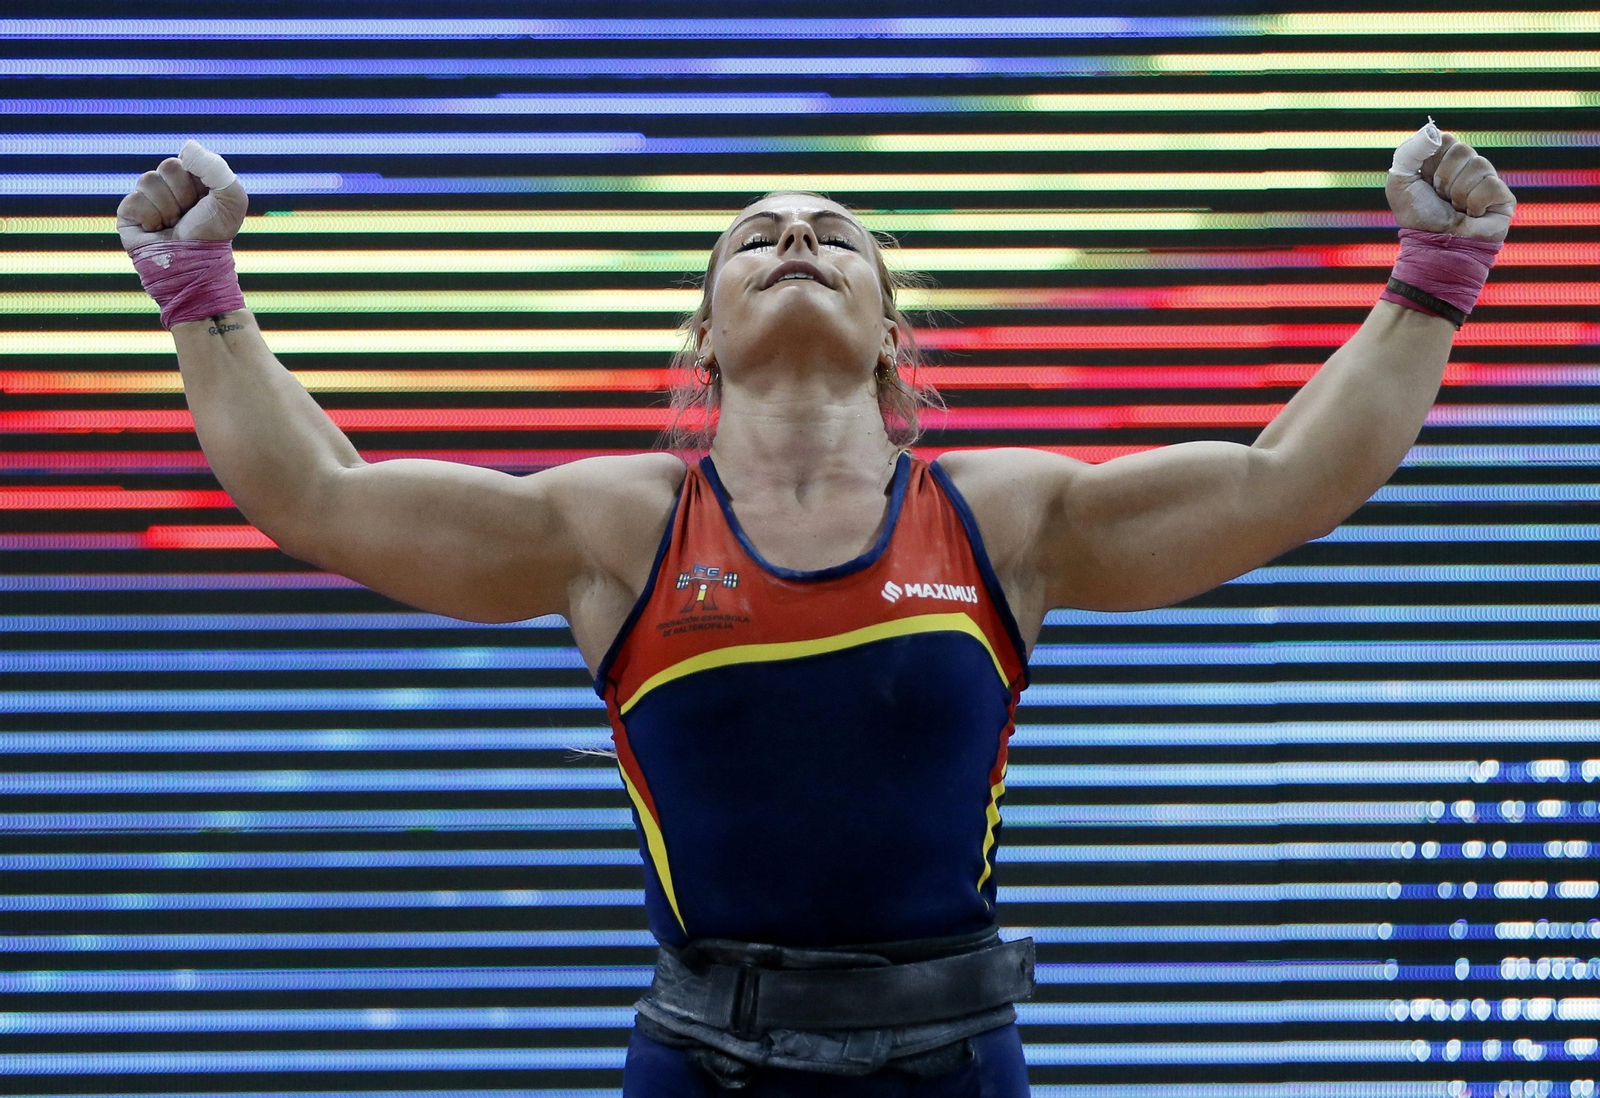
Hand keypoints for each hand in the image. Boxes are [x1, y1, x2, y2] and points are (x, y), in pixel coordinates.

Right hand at [116, 140, 248, 251]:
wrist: (193, 266)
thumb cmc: (214, 235)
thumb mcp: (231, 199)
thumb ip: (215, 168)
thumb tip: (186, 147)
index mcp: (192, 181)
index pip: (186, 159)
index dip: (198, 180)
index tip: (206, 201)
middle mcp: (169, 188)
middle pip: (167, 166)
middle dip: (183, 193)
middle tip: (189, 215)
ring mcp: (148, 199)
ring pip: (148, 180)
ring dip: (168, 207)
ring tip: (173, 225)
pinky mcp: (129, 214)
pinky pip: (134, 200)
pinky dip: (150, 217)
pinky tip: (156, 231)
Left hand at [1385, 121, 1515, 242]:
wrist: (1434, 246)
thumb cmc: (1417, 217)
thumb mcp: (1400, 183)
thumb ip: (1409, 153)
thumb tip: (1432, 131)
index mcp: (1446, 161)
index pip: (1446, 139)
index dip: (1433, 159)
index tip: (1425, 179)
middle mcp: (1469, 167)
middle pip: (1463, 150)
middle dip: (1444, 178)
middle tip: (1441, 196)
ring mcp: (1488, 181)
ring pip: (1479, 165)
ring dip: (1458, 193)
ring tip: (1456, 208)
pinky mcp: (1504, 198)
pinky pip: (1491, 186)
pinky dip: (1475, 204)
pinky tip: (1472, 215)